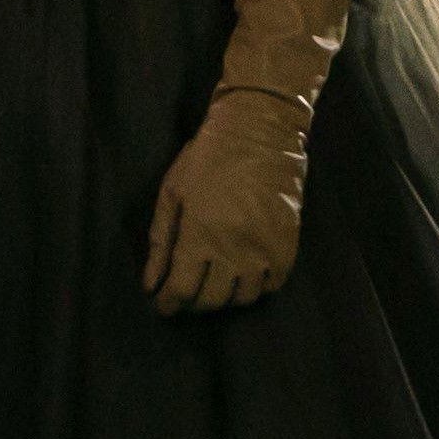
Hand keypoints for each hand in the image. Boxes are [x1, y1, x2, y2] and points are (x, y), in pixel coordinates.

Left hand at [143, 87, 308, 313]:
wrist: (259, 133)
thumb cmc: (207, 159)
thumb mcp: (173, 193)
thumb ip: (161, 241)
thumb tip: (151, 283)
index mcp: (200, 234)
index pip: (183, 289)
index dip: (169, 303)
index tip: (163, 305)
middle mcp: (234, 248)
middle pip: (212, 300)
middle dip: (193, 303)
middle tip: (186, 293)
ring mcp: (264, 250)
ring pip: (242, 298)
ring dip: (224, 297)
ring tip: (213, 283)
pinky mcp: (288, 246)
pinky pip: (271, 285)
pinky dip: (255, 287)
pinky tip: (242, 274)